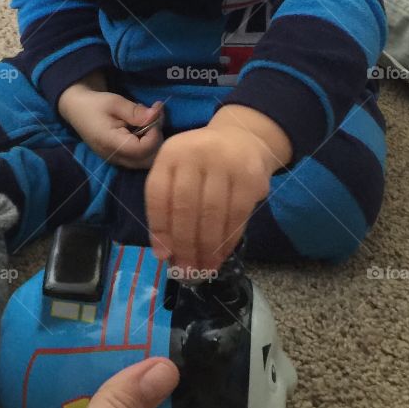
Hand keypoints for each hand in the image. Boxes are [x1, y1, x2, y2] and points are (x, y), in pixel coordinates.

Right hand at [58, 82, 164, 169]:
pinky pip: (141, 158)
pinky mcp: (120, 158)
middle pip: (149, 160)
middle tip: (156, 115)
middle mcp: (115, 157)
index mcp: (111, 143)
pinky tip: (145, 127)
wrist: (77, 110)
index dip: (155, 133)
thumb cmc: (95, 104)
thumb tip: (156, 116)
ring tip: (150, 119)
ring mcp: (118, 160)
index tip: (154, 114)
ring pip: (147, 161)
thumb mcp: (114, 102)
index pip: (143, 149)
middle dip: (158, 138)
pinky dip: (149, 143)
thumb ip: (135, 112)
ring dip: (155, 141)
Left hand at [145, 109, 286, 272]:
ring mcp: (225, 162)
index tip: (163, 256)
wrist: (242, 138)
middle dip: (184, 244)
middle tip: (186, 269)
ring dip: (207, 247)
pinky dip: (228, 240)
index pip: (158, 194)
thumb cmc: (203, 164)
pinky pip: (237, 215)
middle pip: (185, 207)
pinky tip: (222, 254)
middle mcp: (196, 152)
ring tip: (204, 267)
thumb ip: (168, 206)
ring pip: (212, 214)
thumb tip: (165, 254)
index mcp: (170, 153)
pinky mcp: (250, 175)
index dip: (159, 228)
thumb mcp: (178, 172)